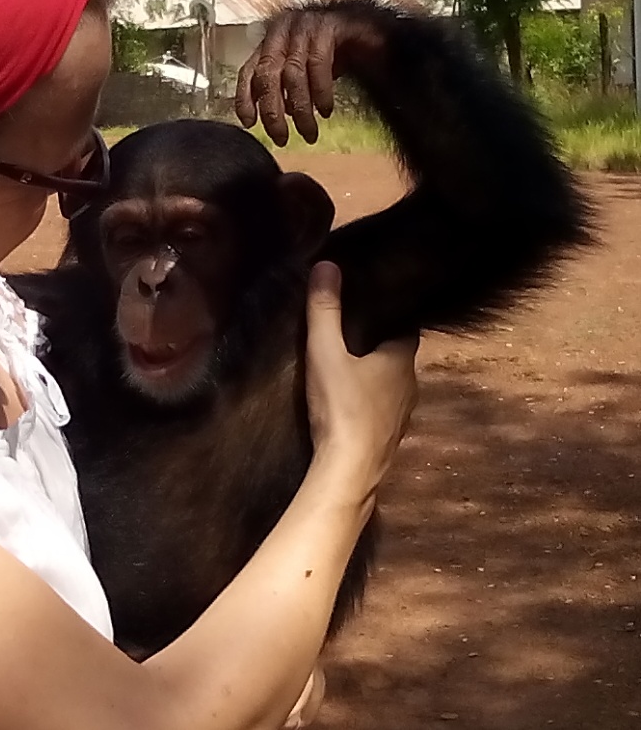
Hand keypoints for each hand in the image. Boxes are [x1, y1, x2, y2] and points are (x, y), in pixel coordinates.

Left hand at [234, 3, 384, 145]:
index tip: (249, 123)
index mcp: (272, 41)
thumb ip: (285, 88)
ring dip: (300, 109)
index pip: (249, 71)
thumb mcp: (304, 73)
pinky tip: (325, 109)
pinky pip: (318, 63)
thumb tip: (277, 113)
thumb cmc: (336, 52)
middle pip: (268, 75)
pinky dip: (320, 91)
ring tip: (309, 131)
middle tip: (281, 138)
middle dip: (272, 111)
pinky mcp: (329, 24)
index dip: (245, 99)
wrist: (373, 29)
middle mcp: (283, 29)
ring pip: (293, 73)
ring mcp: (305, 24)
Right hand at [303, 261, 417, 499]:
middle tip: (348, 327)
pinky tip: (347, 399)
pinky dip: (368, 398)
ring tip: (345, 361)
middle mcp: (410, 384)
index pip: (403, 324)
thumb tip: (327, 264)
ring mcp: (402, 414)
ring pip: (389, 383)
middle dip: (375, 341)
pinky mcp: (388, 437)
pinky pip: (381, 407)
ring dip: (372, 373)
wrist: (349, 471)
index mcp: (401, 358)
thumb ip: (324, 311)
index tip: (366, 301)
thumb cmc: (342, 407)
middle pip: (396, 354)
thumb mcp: (325, 353)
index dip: (386, 312)